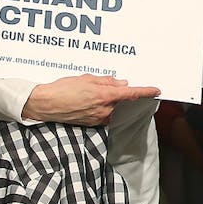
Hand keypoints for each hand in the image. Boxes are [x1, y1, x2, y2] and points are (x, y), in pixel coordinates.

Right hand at [21, 74, 159, 125]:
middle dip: (110, 92)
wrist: (45, 104)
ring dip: (102, 100)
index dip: (146, 91)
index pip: (132, 94)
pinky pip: (101, 113)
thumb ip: (107, 81)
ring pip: (109, 107)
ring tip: (82, 95)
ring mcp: (98, 118)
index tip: (156, 90)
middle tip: (92, 87)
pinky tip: (81, 102)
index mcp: (105, 96)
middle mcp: (105, 109)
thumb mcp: (86, 79)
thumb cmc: (62, 89)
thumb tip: (121, 84)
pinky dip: (96, 107)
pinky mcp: (92, 124)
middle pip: (118, 99)